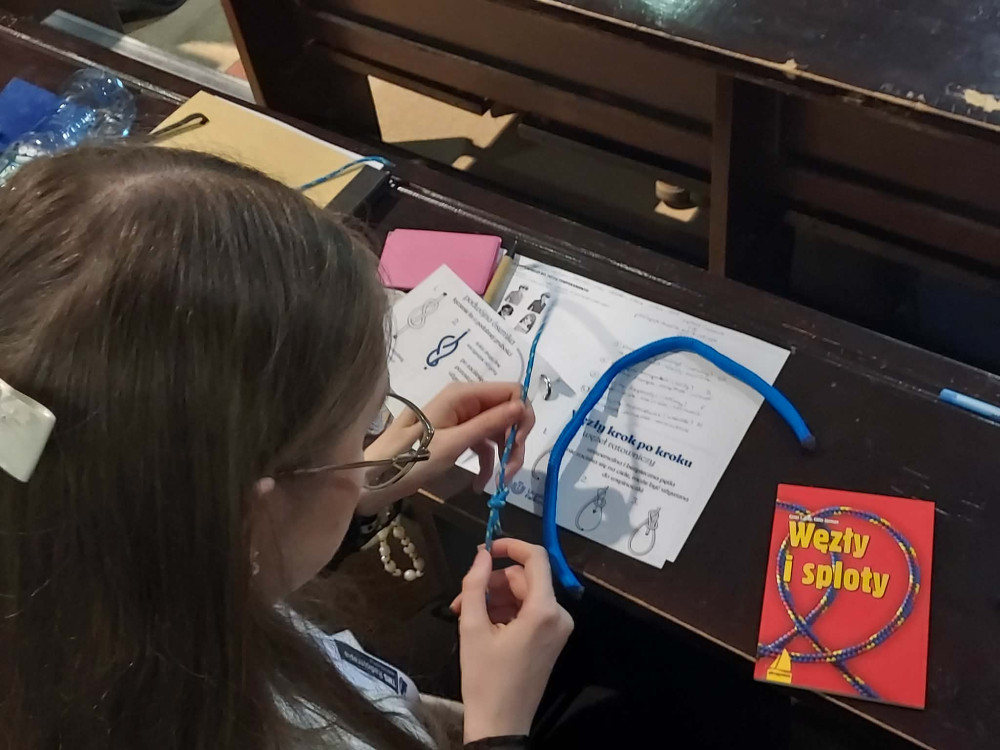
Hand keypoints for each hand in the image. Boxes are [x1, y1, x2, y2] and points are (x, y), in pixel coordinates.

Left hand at [359, 383, 534, 512]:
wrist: (375, 477)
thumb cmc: (410, 458)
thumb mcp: (453, 443)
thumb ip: (488, 424)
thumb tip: (522, 406)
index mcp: (463, 394)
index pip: (511, 391)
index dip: (521, 415)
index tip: (519, 444)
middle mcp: (464, 400)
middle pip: (507, 412)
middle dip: (514, 441)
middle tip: (510, 470)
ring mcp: (460, 417)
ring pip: (498, 430)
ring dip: (503, 455)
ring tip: (499, 482)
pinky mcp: (456, 434)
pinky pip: (482, 444)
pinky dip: (486, 463)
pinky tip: (480, 485)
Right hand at [453, 538, 573, 742]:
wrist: (501, 724)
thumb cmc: (485, 678)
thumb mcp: (472, 628)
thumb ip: (475, 584)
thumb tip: (481, 555)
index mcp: (544, 610)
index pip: (536, 558)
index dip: (510, 546)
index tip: (484, 550)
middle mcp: (559, 615)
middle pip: (526, 579)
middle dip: (493, 583)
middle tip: (462, 600)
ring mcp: (558, 628)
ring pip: (525, 594)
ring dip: (496, 598)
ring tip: (466, 615)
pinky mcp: (552, 639)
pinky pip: (530, 611)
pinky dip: (507, 612)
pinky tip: (483, 625)